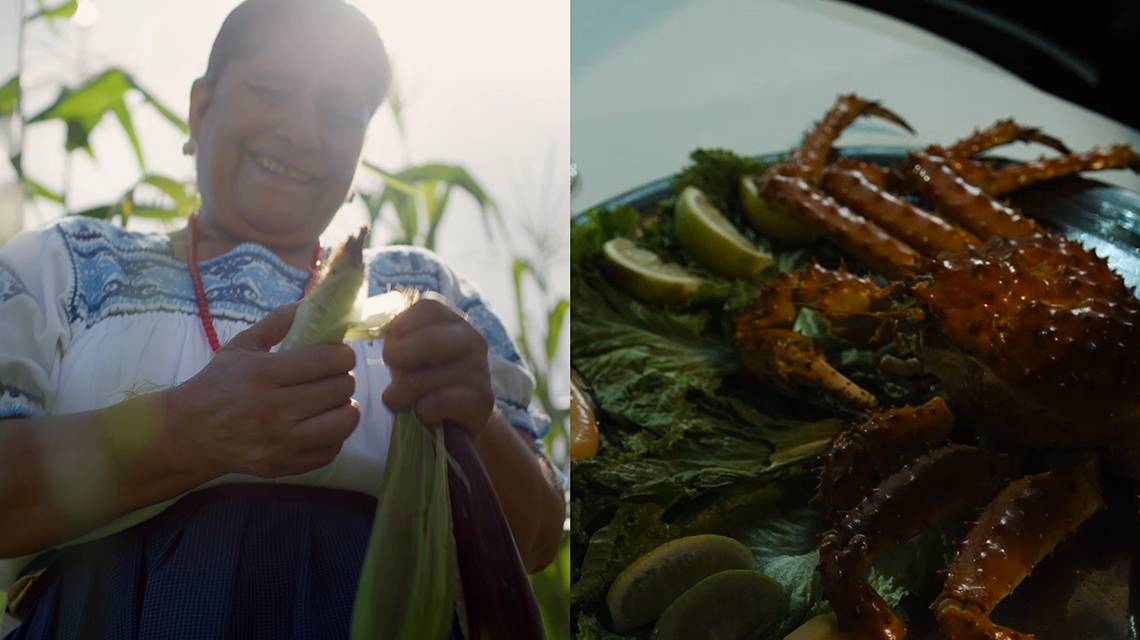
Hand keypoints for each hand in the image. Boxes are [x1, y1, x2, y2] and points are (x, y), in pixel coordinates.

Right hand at [167, 303, 359, 477]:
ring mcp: (280, 442)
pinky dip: (333, 435)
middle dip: (343, 378)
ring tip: (332, 402)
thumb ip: (277, 323)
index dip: (343, 355)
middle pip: (340, 389)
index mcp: (262, 374)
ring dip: (345, 407)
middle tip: (333, 378)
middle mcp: (273, 410)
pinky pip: (332, 450)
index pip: (326, 361)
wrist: (190, 433)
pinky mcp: (284, 465)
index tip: (339, 355)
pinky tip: (320, 424)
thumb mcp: (241, 347)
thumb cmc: (218, 384)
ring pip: (343, 421)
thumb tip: (310, 303)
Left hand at [381, 295, 494, 440]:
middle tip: (388, 368)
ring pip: (435, 375)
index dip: (401, 325)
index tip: (388, 343)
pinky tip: (421, 412)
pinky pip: (446, 400)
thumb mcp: (410, 354)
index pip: (428, 308)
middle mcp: (472, 339)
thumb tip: (369, 320)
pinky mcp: (483, 400)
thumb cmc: (425, 381)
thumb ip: (396, 336)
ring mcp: (480, 369)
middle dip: (401, 354)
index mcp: (453, 321)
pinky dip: (425, 408)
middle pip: (432, 338)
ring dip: (405, 390)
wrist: (456, 421)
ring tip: (393, 399)